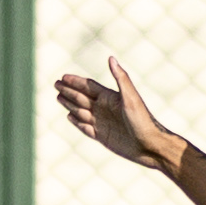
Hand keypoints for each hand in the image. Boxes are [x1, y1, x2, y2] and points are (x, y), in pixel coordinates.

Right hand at [53, 59, 179, 175]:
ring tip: (58, 97)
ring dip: (69, 104)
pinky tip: (70, 117)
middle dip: (68, 91)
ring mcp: (103, 123)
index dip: (76, 81)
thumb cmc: (143, 121)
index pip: (88, 87)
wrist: (150, 146)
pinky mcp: (102, 136)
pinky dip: (77, 122)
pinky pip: (85, 128)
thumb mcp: (130, 98)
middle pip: (82, 97)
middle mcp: (105, 108)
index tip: (63, 76)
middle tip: (56, 84)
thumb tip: (111, 58)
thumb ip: (120, 78)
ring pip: (81, 111)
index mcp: (110, 97)